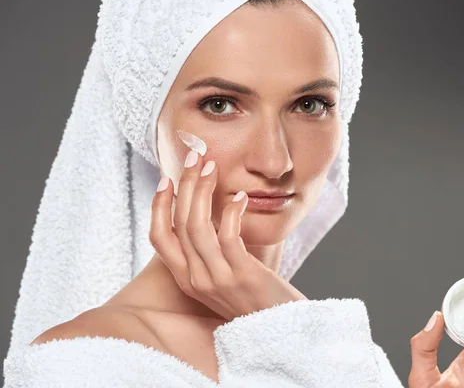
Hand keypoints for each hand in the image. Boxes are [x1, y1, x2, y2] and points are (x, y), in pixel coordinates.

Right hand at [149, 149, 306, 320]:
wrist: (280, 329)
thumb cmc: (254, 299)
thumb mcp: (221, 278)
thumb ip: (208, 254)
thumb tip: (206, 216)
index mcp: (186, 279)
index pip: (159, 238)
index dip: (159, 206)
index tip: (166, 179)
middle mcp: (195, 279)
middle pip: (178, 223)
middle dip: (184, 185)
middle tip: (194, 158)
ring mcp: (216, 278)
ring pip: (197, 226)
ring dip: (203, 190)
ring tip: (212, 167)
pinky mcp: (240, 275)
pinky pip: (227, 234)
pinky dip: (231, 210)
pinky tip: (240, 197)